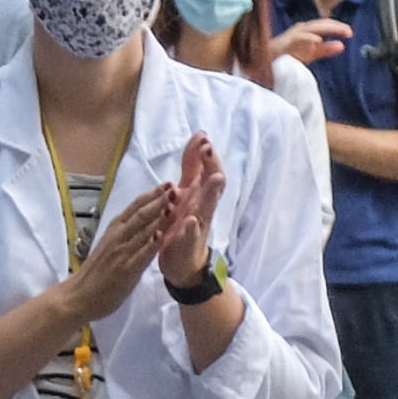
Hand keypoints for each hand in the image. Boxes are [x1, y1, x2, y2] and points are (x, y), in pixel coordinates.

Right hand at [62, 183, 172, 321]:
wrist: (79, 296)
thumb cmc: (94, 273)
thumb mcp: (108, 246)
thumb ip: (125, 236)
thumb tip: (143, 225)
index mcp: (114, 230)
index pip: (135, 207)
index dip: (151, 195)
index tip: (166, 184)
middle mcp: (117, 237)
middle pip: (141, 214)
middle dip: (159, 200)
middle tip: (175, 187)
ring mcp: (121, 252)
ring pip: (142, 230)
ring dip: (159, 217)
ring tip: (174, 204)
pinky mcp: (125, 269)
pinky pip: (141, 254)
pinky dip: (151, 244)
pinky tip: (162, 235)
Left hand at [152, 134, 225, 289]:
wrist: (183, 263)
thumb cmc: (184, 224)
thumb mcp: (187, 191)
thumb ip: (192, 167)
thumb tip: (201, 137)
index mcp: (198, 195)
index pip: (206, 170)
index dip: (205, 154)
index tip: (202, 136)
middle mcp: (201, 208)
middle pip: (211, 184)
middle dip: (211, 166)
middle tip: (208, 149)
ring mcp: (197, 226)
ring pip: (206, 208)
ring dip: (210, 193)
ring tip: (214, 178)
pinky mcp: (188, 245)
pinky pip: (191, 237)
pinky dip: (192, 229)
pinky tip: (191, 221)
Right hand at [276, 18, 348, 65]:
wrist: (265, 63)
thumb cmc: (286, 56)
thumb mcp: (310, 53)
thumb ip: (325, 49)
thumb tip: (342, 45)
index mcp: (307, 31)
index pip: (325, 25)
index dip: (338, 27)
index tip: (349, 33)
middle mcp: (301, 29)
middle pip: (321, 24)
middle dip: (335, 26)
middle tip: (348, 31)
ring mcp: (292, 35)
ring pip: (312, 28)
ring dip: (327, 29)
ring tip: (339, 31)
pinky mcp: (285, 42)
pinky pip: (298, 38)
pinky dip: (308, 38)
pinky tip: (317, 40)